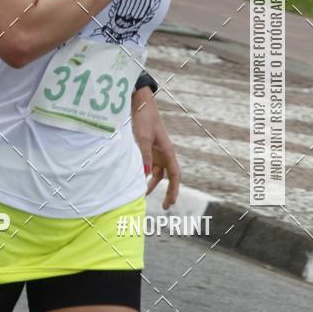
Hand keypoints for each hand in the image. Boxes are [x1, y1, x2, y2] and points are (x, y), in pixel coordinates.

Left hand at [131, 89, 179, 208]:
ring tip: (143, 195)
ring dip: (152, 183)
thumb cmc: (144, 119)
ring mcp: (157, 151)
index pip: (175, 174)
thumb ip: (144, 157)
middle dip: (168, 191)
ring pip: (158, 172)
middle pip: (169, 176)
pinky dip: (145, 174)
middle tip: (165, 206)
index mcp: (168, 151)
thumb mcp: (143, 138)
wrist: (140, 104)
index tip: (171, 202)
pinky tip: (137, 180)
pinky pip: (149, 165)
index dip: (174, 189)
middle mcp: (165, 153)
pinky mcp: (148, 148)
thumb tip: (145, 175)